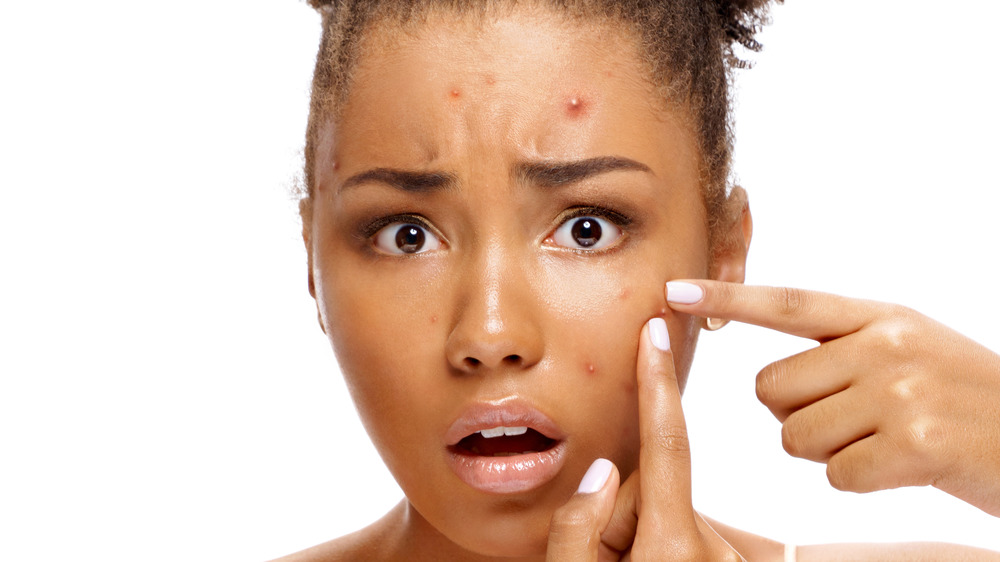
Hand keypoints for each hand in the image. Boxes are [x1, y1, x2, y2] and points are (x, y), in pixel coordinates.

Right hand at [546, 318, 744, 560]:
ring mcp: (724, 560)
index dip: (656, 383)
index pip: (666, 446)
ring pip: (659, 511)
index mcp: (673, 549)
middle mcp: (711, 549)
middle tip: (603, 560)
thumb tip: (603, 472)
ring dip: (632, 533)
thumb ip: (575, 527)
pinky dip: (654, 549)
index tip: (656, 332)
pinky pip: (675, 533)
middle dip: (616, 510)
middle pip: (647, 488)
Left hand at [665, 280, 999, 516]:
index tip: (672, 289)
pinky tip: (900, 466)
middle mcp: (887, 346)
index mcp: (881, 317)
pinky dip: (857, 480)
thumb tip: (767, 381)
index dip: (726, 297)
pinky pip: (834, 472)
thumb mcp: (911, 348)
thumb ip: (843, 348)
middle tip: (854, 417)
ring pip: (793, 434)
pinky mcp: (915, 446)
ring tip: (882, 439)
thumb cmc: (965, 398)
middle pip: (771, 387)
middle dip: (794, 412)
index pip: (787, 303)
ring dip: (826, 450)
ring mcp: (901, 394)